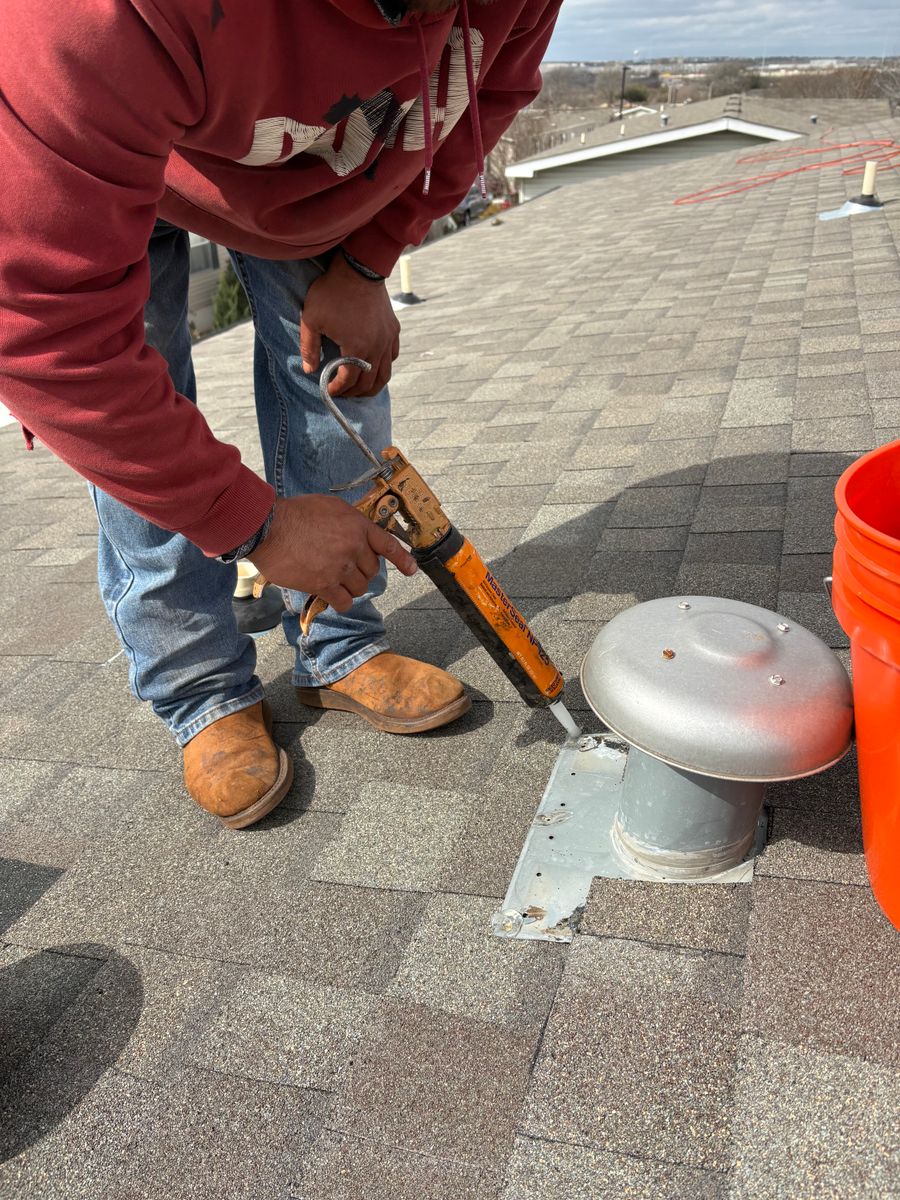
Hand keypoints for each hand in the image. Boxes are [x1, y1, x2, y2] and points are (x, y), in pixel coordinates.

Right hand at [248, 494, 416, 611]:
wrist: (269, 527)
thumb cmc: (294, 513)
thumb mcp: (329, 507)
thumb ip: (347, 521)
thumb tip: (353, 533)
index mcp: (357, 526)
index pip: (387, 544)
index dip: (402, 559)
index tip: (411, 570)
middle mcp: (353, 547)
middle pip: (372, 570)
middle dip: (362, 572)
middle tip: (345, 569)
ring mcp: (340, 567)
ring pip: (360, 587)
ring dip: (350, 587)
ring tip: (334, 581)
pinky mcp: (324, 585)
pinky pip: (344, 602)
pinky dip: (341, 602)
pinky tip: (332, 597)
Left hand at [300, 252, 400, 397]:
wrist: (358, 269)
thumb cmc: (332, 292)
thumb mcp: (311, 319)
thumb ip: (308, 347)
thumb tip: (309, 370)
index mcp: (357, 349)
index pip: (348, 380)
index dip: (337, 389)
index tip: (328, 390)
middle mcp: (377, 348)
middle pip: (369, 383)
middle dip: (354, 392)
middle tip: (342, 393)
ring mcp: (388, 340)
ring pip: (385, 374)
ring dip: (372, 386)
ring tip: (360, 388)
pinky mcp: (393, 330)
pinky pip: (392, 357)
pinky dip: (383, 367)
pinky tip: (373, 366)